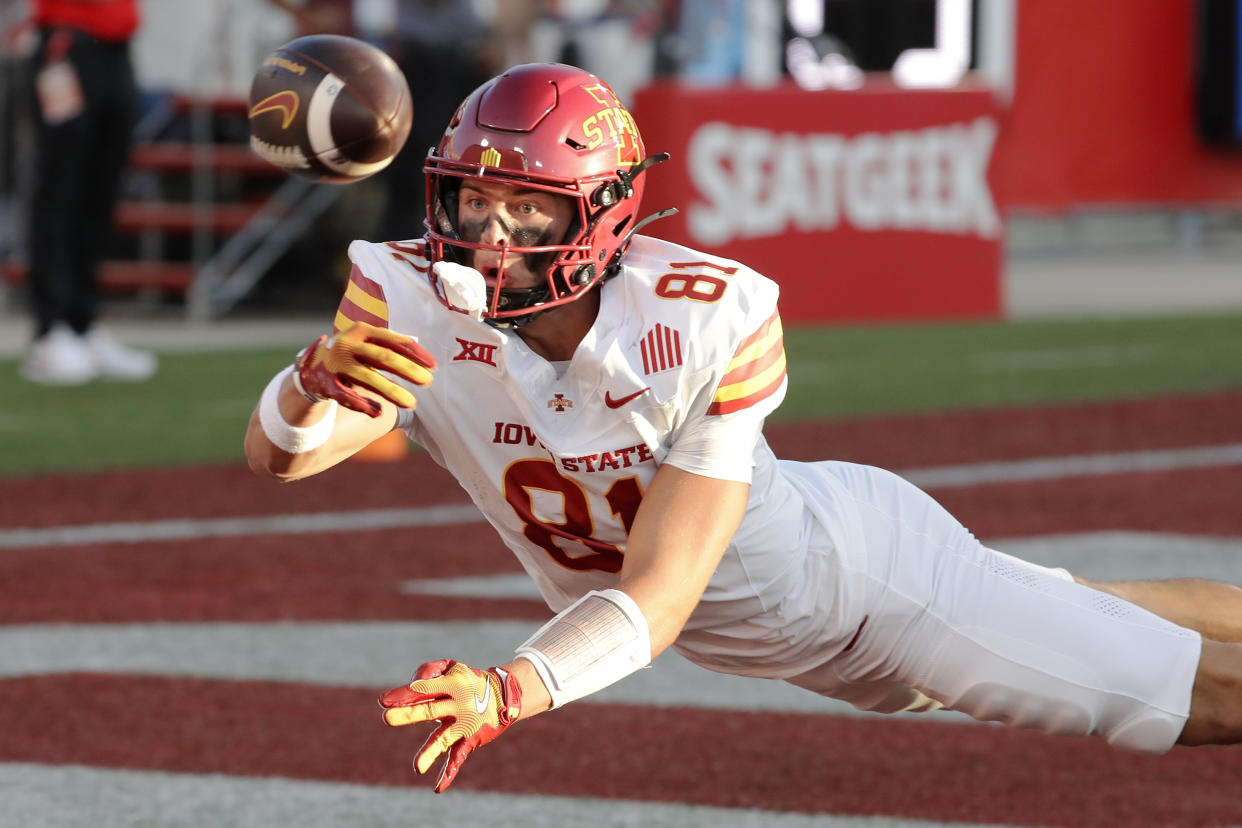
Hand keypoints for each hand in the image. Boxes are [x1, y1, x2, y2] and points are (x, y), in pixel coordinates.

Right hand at [295, 322, 435, 416]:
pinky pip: (347, 396)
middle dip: (409, 370)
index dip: (416, 353)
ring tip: (412, 403)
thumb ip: (390, 350)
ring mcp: (337, 362)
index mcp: (362, 330)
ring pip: (368, 377)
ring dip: (392, 391)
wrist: (309, 366)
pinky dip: (363, 404)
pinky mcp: (326, 382)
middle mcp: (349, 343)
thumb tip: (424, 362)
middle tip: (428, 382)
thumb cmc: (351, 355)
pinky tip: (379, 412)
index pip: (395, 340)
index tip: (434, 366)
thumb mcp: (367, 345)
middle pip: (385, 357)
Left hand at [379, 659, 521, 792]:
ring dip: (430, 752)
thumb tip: (413, 685)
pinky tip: (437, 788)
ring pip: (444, 739)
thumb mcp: (452, 666)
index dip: (405, 693)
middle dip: (409, 714)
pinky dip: (449, 773)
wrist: (504, 696)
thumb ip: (429, 670)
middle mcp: (457, 705)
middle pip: (430, 710)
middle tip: (387, 718)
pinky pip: (457, 758)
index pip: (424, 688)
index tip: (384, 700)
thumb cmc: (469, 680)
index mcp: (451, 685)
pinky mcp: (468, 741)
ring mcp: (463, 725)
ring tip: (417, 768)